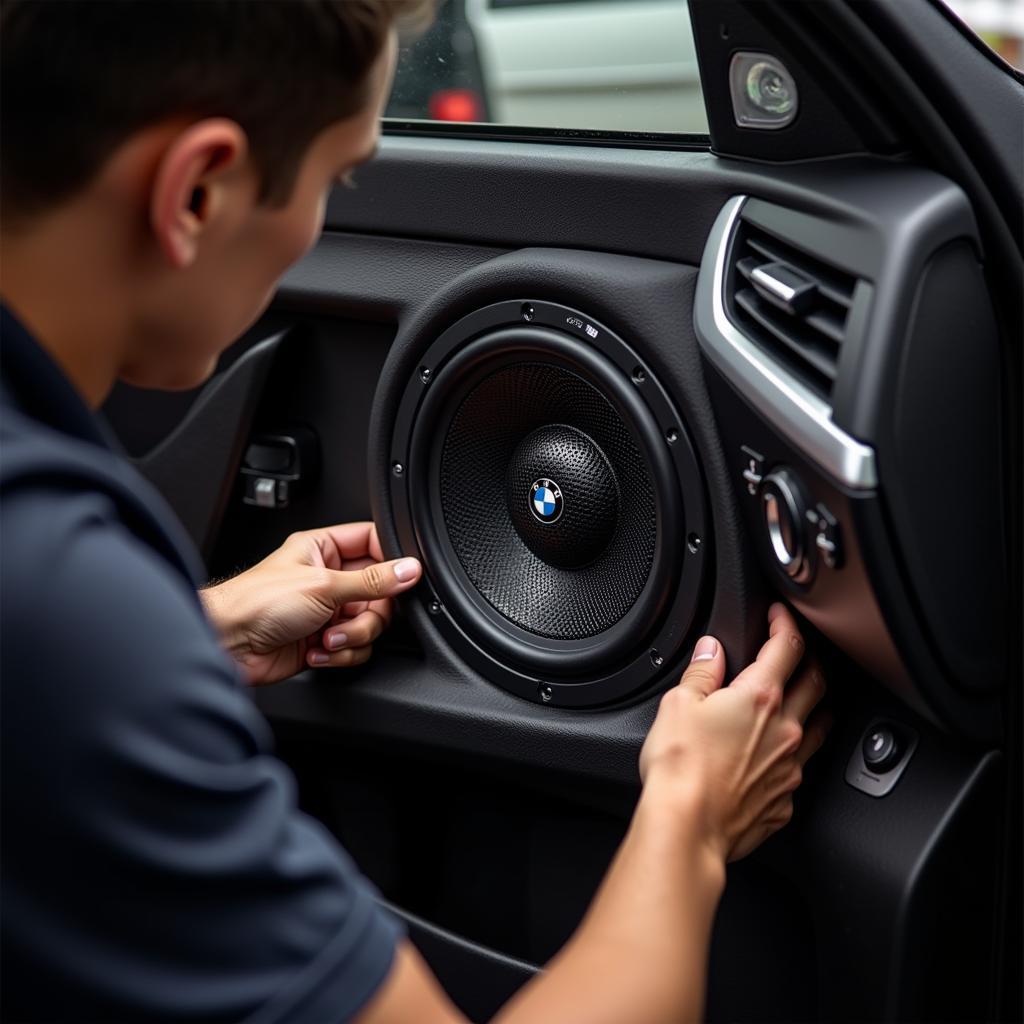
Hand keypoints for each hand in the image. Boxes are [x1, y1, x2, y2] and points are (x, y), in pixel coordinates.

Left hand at [200, 522, 421, 685]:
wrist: (228, 644)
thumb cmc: (256, 602)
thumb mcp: (323, 585)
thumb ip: (373, 580)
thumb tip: (409, 570)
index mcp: (324, 548)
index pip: (374, 543)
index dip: (391, 560)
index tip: (402, 578)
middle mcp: (328, 577)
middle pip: (380, 593)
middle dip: (367, 614)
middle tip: (349, 618)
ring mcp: (327, 610)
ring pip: (370, 624)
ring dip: (352, 637)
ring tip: (326, 638)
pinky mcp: (323, 640)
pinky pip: (354, 647)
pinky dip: (340, 654)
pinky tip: (316, 651)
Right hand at [639, 603, 829, 863]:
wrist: (687, 828)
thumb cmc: (680, 769)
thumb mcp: (678, 704)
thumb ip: (700, 672)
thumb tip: (710, 650)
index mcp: (759, 698)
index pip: (786, 647)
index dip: (785, 623)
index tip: (780, 615)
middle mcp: (785, 729)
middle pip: (815, 682)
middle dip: (808, 659)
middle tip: (796, 650)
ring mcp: (789, 767)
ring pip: (820, 726)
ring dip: (816, 705)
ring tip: (806, 698)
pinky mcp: (785, 799)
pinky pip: (800, 769)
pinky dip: (794, 754)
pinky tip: (780, 755)